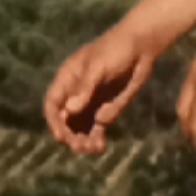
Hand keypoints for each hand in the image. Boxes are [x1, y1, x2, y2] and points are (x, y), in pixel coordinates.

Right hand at [44, 27, 155, 155]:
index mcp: (68, 80)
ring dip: (83, 141)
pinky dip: (97, 139)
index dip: (54, 121)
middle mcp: (77, 94)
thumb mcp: (98, 67)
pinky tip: (102, 146)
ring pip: (80, 129)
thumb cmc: (116, 50)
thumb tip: (69, 110)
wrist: (142, 47)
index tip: (61, 136)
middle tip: (81, 146)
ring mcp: (92, 103)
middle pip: (65, 121)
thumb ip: (85, 88)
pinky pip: (98, 129)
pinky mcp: (107, 109)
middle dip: (71, 136)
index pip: (53, 104)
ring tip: (94, 148)